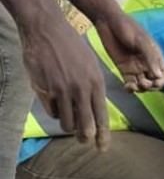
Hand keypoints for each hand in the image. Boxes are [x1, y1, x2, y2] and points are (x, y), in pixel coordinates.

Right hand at [21, 18, 109, 150]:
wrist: (46, 30)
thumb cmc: (71, 47)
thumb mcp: (90, 65)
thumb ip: (93, 87)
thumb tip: (93, 110)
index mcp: (96, 83)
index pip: (101, 116)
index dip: (102, 134)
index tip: (102, 148)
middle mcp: (81, 89)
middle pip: (86, 125)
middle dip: (86, 137)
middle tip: (85, 143)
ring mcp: (62, 90)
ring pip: (67, 122)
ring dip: (68, 125)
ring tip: (69, 119)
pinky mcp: (44, 89)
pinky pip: (52, 111)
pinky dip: (55, 111)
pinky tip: (56, 103)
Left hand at [94, 13, 163, 91]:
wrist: (108, 22)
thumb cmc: (128, 27)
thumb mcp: (141, 41)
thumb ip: (150, 58)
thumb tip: (159, 76)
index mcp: (155, 56)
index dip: (162, 81)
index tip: (155, 83)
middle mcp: (147, 63)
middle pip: (154, 81)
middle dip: (151, 87)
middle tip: (144, 84)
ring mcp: (135, 67)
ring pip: (142, 84)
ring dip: (140, 89)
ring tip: (134, 86)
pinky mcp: (123, 69)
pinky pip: (129, 82)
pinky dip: (130, 88)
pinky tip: (127, 87)